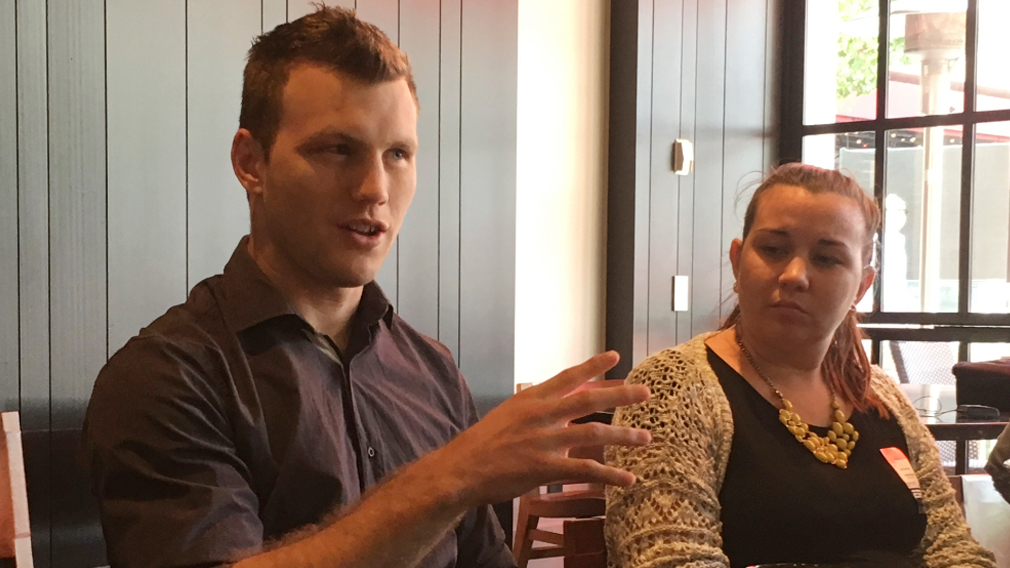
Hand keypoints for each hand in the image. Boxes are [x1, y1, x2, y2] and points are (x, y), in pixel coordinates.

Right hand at [428, 351, 651, 507]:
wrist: (460, 469)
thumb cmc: (482, 444)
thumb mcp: (507, 415)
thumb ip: (534, 408)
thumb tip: (557, 402)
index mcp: (531, 399)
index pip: (567, 377)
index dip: (592, 366)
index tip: (615, 356)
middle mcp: (541, 415)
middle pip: (588, 398)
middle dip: (620, 394)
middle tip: (645, 392)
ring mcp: (544, 440)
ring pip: (593, 432)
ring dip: (623, 435)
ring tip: (645, 438)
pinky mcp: (545, 467)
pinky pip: (585, 469)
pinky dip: (610, 475)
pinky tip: (628, 479)